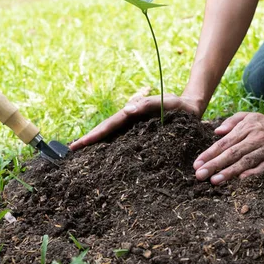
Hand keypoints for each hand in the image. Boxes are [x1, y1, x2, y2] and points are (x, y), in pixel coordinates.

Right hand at [69, 93, 204, 150]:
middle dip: (89, 142)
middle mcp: (130, 123)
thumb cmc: (178, 105)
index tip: (78, 144)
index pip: (108, 126)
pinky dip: (113, 152)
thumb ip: (147, 104)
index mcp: (131, 114)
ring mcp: (135, 131)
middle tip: (71, 152)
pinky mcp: (143, 139)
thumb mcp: (165, 101)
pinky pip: (125, 145)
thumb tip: (127, 110)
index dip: (93, 135)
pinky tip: (106, 161)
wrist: (191, 109)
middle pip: (106, 133)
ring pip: (113, 140)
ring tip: (83, 159)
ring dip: (98, 148)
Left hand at [193, 111, 263, 184]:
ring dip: (229, 172)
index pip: (223, 143)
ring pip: (245, 161)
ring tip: (215, 181)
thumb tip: (217, 131)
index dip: (209, 154)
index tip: (196, 164)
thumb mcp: (248, 116)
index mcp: (245, 129)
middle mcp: (254, 138)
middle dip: (214, 165)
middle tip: (200, 175)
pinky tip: (240, 178)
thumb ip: (232, 122)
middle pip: (232, 153)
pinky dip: (253, 172)